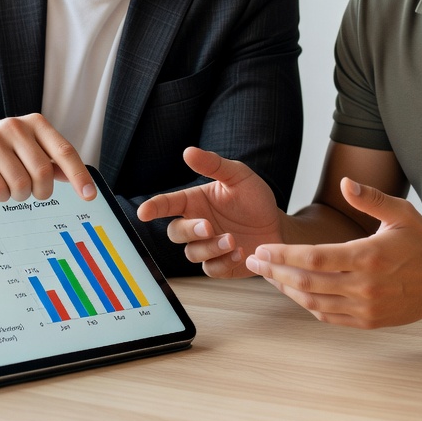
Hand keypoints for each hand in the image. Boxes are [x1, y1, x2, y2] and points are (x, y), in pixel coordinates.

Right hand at [0, 114, 96, 202]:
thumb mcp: (27, 148)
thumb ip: (51, 161)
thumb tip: (79, 181)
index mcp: (35, 123)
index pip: (64, 151)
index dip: (79, 175)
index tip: (89, 196)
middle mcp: (15, 126)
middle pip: (42, 171)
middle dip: (41, 191)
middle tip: (34, 194)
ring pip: (20, 182)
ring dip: (19, 196)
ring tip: (13, 191)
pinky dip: (1, 197)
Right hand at [137, 147, 282, 276]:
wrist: (277, 226)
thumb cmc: (255, 198)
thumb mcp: (238, 175)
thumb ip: (214, 165)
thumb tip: (188, 151)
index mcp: (196, 202)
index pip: (168, 204)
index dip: (153, 207)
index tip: (143, 212)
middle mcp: (197, 225)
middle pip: (175, 232)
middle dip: (189, 231)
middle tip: (208, 226)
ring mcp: (207, 246)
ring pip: (192, 253)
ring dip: (210, 247)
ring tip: (233, 239)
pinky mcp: (220, 265)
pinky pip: (211, 269)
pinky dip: (224, 262)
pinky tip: (241, 252)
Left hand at [246, 178, 421, 327]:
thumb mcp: (401, 212)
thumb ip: (370, 198)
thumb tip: (345, 183)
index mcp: (369, 256)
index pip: (314, 258)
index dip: (283, 255)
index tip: (262, 248)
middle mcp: (365, 286)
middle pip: (307, 282)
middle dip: (274, 272)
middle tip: (254, 261)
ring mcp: (366, 308)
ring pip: (313, 302)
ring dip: (286, 289)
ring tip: (269, 275)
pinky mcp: (369, 322)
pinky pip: (328, 316)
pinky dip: (307, 304)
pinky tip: (295, 291)